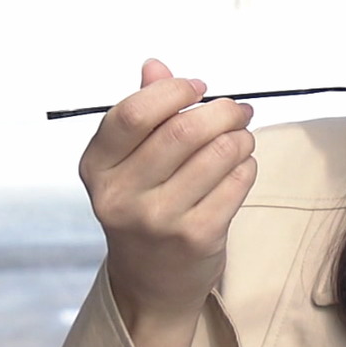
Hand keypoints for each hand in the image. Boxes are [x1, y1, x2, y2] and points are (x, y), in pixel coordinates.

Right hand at [78, 58, 257, 332]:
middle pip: (182, 131)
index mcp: (97, 167)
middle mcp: (121, 195)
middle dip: (221, 110)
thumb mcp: (129, 160)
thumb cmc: (144, 204)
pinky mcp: (196, 237)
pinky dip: (248, 165)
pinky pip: (237, 182)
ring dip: (240, 137)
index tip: (198, 87)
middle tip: (238, 109)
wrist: (150, 281)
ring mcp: (158, 220)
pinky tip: (241, 167)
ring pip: (218, 154)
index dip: (173, 91)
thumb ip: (144, 110)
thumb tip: (155, 65)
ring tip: (242, 137)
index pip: (133, 113)